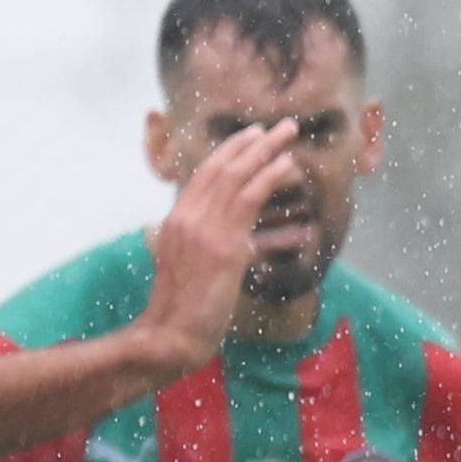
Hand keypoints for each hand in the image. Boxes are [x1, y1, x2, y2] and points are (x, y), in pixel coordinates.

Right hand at [138, 125, 304, 373]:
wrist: (171, 335)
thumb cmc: (182, 312)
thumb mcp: (181, 270)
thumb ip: (188, 247)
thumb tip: (190, 237)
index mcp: (174, 221)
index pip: (203, 176)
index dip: (229, 153)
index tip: (251, 137)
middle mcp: (185, 217)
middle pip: (221, 168)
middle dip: (252, 143)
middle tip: (278, 126)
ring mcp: (202, 229)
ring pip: (237, 177)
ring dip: (266, 151)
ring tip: (289, 133)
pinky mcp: (224, 245)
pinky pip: (249, 200)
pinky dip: (269, 177)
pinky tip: (288, 165)